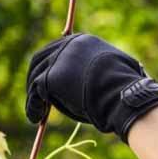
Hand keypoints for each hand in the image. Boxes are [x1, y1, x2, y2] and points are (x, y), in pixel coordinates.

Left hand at [25, 33, 157, 142]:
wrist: (122, 94)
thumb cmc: (125, 89)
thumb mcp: (114, 70)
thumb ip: (100, 69)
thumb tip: (98, 83)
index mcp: (83, 40)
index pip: (58, 49)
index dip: (50, 66)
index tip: (47, 82)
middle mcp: (68, 45)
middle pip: (41, 58)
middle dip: (35, 77)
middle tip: (38, 97)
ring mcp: (58, 59)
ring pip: (36, 76)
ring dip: (33, 96)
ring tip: (37, 113)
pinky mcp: (52, 76)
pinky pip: (35, 92)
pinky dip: (32, 106)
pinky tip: (35, 118)